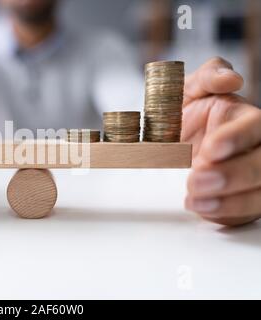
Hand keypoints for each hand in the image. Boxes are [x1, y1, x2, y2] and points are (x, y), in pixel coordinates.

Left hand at [182, 57, 260, 225]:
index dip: (236, 138)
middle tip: (195, 180)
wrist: (167, 146)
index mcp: (244, 120)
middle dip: (233, 174)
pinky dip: (227, 214)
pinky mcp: (246, 202)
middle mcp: (255, 149)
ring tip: (194, 202)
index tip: (209, 149)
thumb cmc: (181, 116)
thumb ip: (207, 78)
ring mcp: (254, 178)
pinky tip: (204, 211)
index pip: (255, 128)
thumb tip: (231, 78)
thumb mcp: (184, 90)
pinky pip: (247, 214)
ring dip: (231, 201)